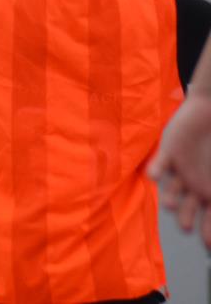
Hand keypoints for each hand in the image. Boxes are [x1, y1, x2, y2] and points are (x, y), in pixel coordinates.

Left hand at [148, 92, 210, 247]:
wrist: (209, 113)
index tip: (207, 246)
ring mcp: (179, 169)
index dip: (208, 231)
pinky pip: (160, 164)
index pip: (209, 216)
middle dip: (185, 216)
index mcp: (209, 190)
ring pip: (172, 188)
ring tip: (170, 205)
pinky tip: (154, 176)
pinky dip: (156, 170)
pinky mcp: (168, 152)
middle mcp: (192, 183)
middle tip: (186, 227)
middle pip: (187, 206)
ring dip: (170, 196)